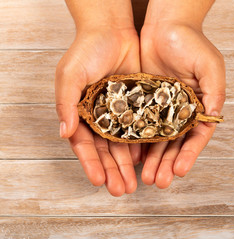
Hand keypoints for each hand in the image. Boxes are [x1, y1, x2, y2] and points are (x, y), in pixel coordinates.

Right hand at [55, 0, 140, 195]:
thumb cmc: (87, 50)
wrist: (113, 30)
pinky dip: (143, 145)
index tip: (98, 180)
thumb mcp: (70, 74)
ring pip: (124, 144)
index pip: (85, 144)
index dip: (91, 163)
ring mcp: (120, 113)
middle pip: (106, 150)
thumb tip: (64, 132)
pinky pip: (141, 129)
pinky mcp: (138, 105)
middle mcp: (100, 117)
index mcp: (81, 113)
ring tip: (134, 183)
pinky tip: (146, 160)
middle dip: (112, 171)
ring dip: (127, 164)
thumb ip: (65, 103)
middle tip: (120, 190)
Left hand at [139, 1, 225, 188]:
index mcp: (200, 105)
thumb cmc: (192, 42)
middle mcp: (182, 109)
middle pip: (175, 143)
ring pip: (157, 138)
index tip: (179, 170)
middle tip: (159, 181)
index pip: (196, 136)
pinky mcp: (144, 100)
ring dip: (152, 158)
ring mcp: (162, 106)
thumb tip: (214, 118)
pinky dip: (137, 141)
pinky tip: (133, 156)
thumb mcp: (210, 67)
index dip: (189, 154)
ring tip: (145, 176)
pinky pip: (140, 124)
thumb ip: (215, 93)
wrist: (166, 23)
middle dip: (167, 162)